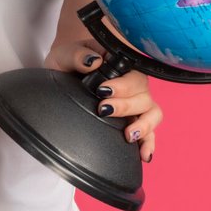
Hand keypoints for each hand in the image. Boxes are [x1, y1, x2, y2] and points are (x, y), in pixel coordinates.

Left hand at [43, 38, 162, 162]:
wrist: (58, 81)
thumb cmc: (64, 64)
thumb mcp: (63, 56)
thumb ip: (76, 55)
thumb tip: (93, 61)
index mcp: (119, 63)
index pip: (133, 72)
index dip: (122, 84)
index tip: (103, 91)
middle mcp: (132, 82)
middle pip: (144, 94)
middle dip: (126, 105)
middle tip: (103, 109)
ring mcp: (134, 102)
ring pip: (152, 112)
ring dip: (144, 125)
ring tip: (129, 135)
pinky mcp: (132, 121)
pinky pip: (150, 133)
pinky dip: (149, 143)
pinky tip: (144, 155)